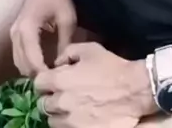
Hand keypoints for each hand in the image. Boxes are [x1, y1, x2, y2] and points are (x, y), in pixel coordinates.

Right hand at [10, 0, 76, 77]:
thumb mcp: (67, 21)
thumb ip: (64, 44)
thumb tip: (62, 66)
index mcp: (27, 30)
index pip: (33, 62)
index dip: (45, 75)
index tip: (58, 81)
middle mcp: (16, 34)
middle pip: (23, 66)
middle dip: (38, 75)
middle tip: (56, 80)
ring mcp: (13, 34)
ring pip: (19, 63)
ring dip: (33, 71)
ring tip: (51, 74)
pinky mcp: (16, 33)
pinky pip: (19, 55)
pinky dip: (29, 63)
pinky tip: (44, 64)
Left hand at [34, 41, 155, 127]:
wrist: (134, 91)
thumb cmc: (111, 67)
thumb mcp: (90, 50)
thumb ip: (68, 52)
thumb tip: (57, 64)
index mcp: (59, 80)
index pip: (38, 84)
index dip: (45, 81)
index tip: (52, 82)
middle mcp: (60, 102)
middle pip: (43, 105)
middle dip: (50, 99)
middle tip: (62, 96)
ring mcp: (70, 121)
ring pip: (52, 121)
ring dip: (58, 114)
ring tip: (71, 109)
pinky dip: (69, 124)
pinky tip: (79, 118)